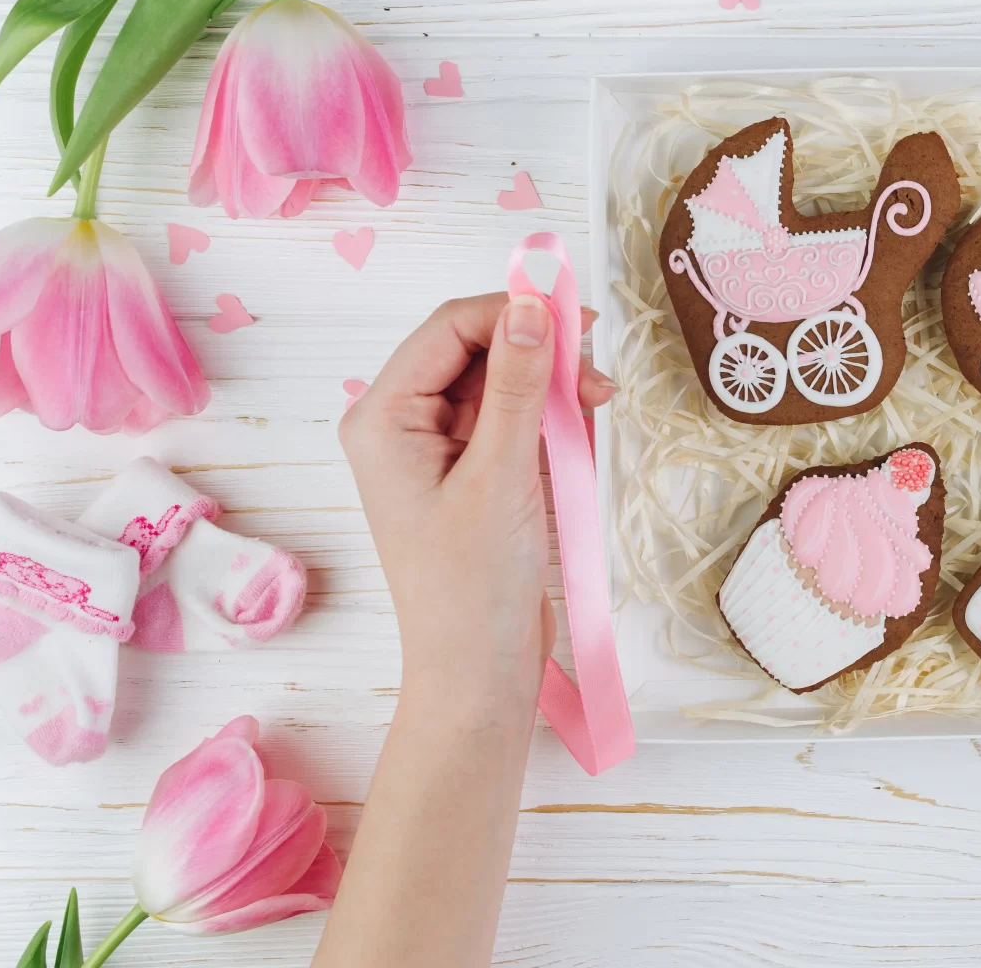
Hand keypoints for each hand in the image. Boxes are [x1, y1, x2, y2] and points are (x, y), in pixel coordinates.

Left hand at [339, 293, 614, 708]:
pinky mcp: (470, 474)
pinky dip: (550, 422)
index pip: (451, 327)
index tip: (579, 318)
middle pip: (478, 350)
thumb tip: (533, 306)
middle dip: (540, 353)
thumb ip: (517, 386)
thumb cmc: (473, 589)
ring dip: (551, 388)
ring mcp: (436, 450)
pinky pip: (512, 421)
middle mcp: (402, 425)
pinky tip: (579, 438)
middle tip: (597, 376)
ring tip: (596, 409)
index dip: (515, 311)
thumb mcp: (501, 477)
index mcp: (383, 418)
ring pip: (502, 383)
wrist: (478, 673)